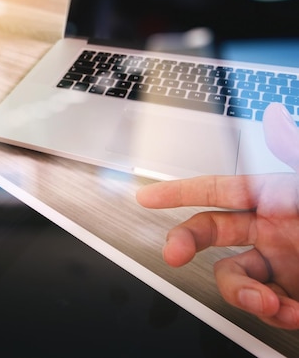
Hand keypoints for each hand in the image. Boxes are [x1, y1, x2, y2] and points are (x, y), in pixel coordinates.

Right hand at [137, 103, 298, 328]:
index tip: (148, 197)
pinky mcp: (296, 298)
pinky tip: (288, 313)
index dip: (180, 192)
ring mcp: (284, 266)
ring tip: (262, 303)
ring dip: (239, 292)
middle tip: (173, 256)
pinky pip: (267, 308)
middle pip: (212, 233)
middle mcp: (275, 230)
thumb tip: (276, 118)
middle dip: (187, 243)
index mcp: (280, 198)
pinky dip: (273, 314)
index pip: (219, 189)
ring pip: (233, 277)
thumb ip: (297, 152)